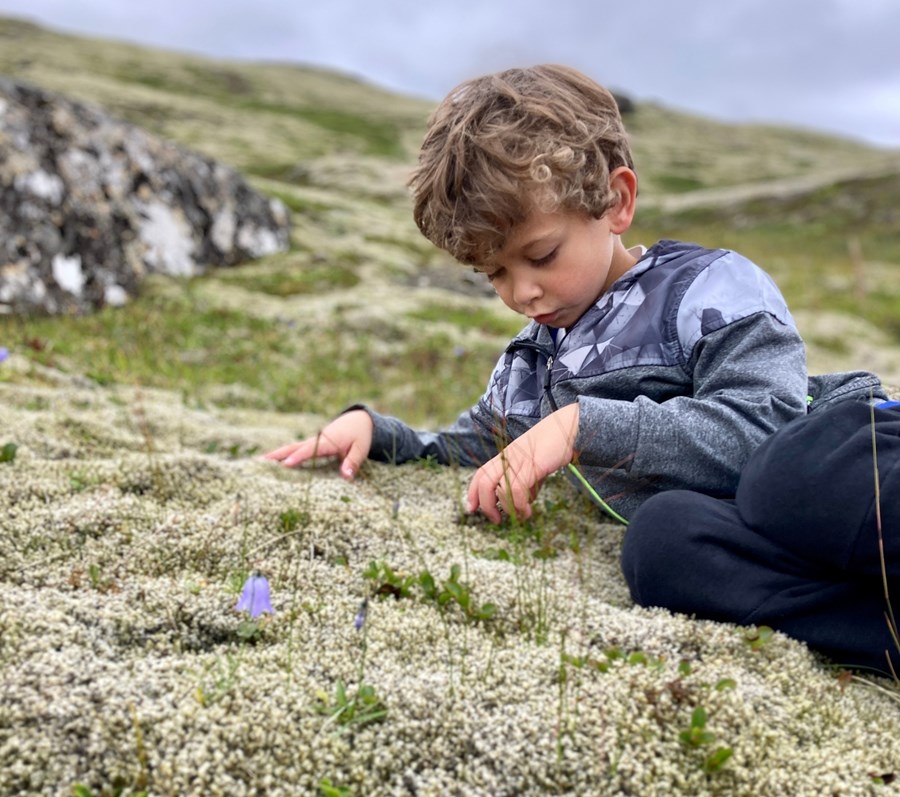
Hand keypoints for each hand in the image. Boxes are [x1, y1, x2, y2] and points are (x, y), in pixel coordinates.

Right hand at [262, 410, 373, 479]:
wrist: (359, 420)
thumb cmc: (361, 436)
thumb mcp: (361, 449)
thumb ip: (353, 462)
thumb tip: (346, 476)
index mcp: (328, 441)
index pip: (310, 450)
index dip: (298, 457)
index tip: (285, 464)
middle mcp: (316, 439)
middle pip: (294, 447)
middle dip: (279, 454)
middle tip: (261, 461)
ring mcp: (312, 441)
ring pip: (292, 447)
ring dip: (277, 453)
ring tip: (260, 461)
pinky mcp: (312, 444)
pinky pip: (296, 449)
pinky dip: (284, 453)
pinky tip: (274, 462)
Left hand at [466, 403, 578, 522]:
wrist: (569, 428)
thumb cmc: (553, 447)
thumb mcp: (535, 465)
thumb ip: (528, 482)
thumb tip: (526, 502)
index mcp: (505, 456)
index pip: (481, 473)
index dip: (472, 492)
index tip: (471, 509)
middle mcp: (508, 457)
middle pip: (484, 481)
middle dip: (486, 505)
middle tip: (496, 520)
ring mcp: (519, 460)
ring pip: (499, 487)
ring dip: (507, 508)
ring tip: (519, 516)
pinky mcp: (532, 464)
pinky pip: (517, 489)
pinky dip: (520, 505)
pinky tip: (528, 510)